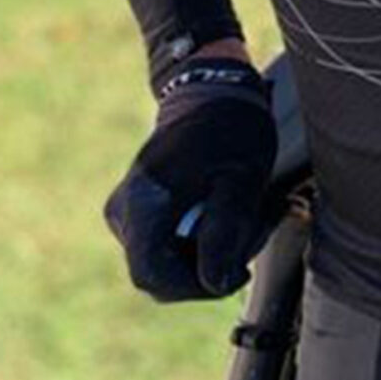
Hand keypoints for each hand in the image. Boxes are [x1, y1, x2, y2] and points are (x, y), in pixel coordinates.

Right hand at [105, 60, 276, 300]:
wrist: (212, 92)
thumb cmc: (232, 130)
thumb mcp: (241, 179)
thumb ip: (225, 231)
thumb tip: (214, 284)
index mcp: (143, 203)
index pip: (152, 275)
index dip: (196, 287)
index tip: (239, 271)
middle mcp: (123, 212)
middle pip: (161, 273)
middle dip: (212, 265)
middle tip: (257, 228)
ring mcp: (125, 212)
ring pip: (167, 261)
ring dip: (212, 250)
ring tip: (252, 214)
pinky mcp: (137, 211)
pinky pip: (167, 245)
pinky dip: (202, 239)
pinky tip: (232, 212)